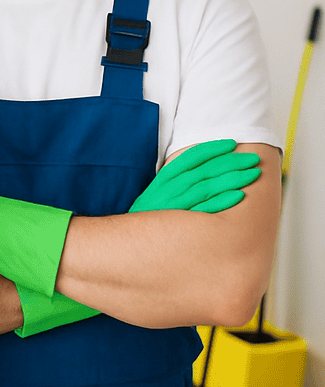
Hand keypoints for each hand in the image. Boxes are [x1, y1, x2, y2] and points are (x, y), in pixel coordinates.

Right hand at [129, 139, 260, 213]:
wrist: (132, 242)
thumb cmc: (151, 216)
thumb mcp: (158, 193)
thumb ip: (177, 180)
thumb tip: (204, 167)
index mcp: (164, 179)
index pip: (191, 157)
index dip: (213, 148)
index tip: (233, 144)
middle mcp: (169, 189)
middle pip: (205, 170)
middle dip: (231, 162)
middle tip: (253, 159)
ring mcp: (175, 206)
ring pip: (207, 187)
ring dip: (233, 179)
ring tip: (254, 174)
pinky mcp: (182, 224)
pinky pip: (205, 210)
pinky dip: (222, 201)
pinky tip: (239, 195)